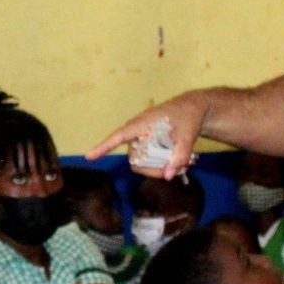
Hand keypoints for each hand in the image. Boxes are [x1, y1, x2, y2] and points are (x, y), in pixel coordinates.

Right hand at [86, 93, 208, 179]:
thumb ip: (179, 156)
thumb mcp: (188, 136)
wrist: (193, 108)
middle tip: (179, 170)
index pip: (119, 136)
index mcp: (142, 123)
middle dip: (154, 169)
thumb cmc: (188, 116)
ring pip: (142, 161)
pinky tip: (181, 162)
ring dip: (160, 167)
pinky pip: (148, 158)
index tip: (89, 156)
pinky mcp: (149, 142)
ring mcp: (143, 137)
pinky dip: (162, 163)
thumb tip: (168, 176)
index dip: (103, 146)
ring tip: (183, 165)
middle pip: (135, 158)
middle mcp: (138, 131)